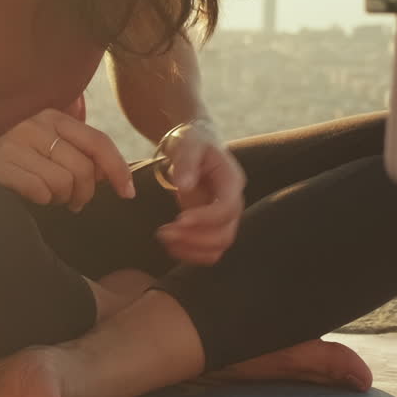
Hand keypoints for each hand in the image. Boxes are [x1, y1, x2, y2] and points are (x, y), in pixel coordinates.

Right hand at [0, 110, 135, 211]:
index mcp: (55, 118)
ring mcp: (16, 143)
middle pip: (84, 168)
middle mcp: (36, 125)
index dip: (118, 169)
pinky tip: (32, 197)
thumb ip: (82, 155)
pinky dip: (41, 200)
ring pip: (63, 182)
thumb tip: (112, 175)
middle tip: (74, 203)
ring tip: (49, 197)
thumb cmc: (21, 162)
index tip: (128, 192)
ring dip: (60, 199)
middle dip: (84, 193)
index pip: (99, 142)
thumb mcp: (52, 149)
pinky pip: (39, 191)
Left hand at [156, 123, 245, 264]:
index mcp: (232, 181)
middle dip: (194, 238)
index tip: (178, 219)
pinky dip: (191, 254)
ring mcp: (224, 218)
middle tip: (164, 232)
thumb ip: (187, 162)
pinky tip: (170, 245)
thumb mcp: (189, 144)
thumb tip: (184, 185)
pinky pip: (208, 251)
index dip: (205, 218)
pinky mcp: (212, 227)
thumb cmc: (193, 142)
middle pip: (225, 234)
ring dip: (191, 250)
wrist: (195, 148)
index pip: (227, 208)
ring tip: (164, 238)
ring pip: (218, 247)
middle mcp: (233, 203)